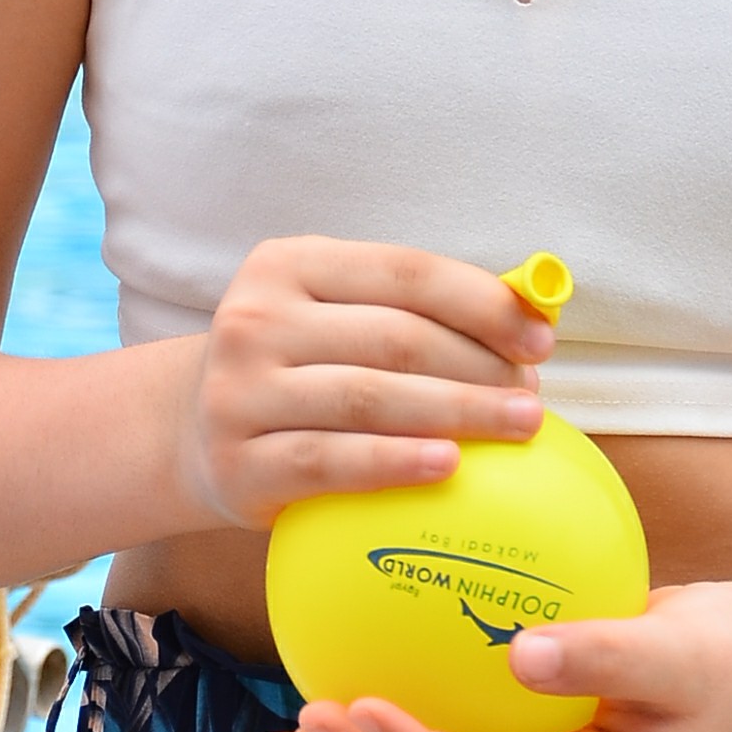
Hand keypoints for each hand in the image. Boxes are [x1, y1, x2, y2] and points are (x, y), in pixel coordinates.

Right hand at [172, 235, 553, 533]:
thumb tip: (533, 315)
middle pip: (395, 337)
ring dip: (458, 411)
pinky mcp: (238, 463)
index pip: (404, 272)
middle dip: (480, 366)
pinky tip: (448, 466)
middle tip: (534, 396)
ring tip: (519, 427)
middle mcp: (255, 319)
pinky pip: (331, 460)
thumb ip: (414, 310)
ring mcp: (240, 393)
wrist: (191, 433)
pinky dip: (395, 462)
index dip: (482, 302)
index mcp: (288, 265)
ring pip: (369, 397)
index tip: (540, 339)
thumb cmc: (298, 368)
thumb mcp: (334, 316)